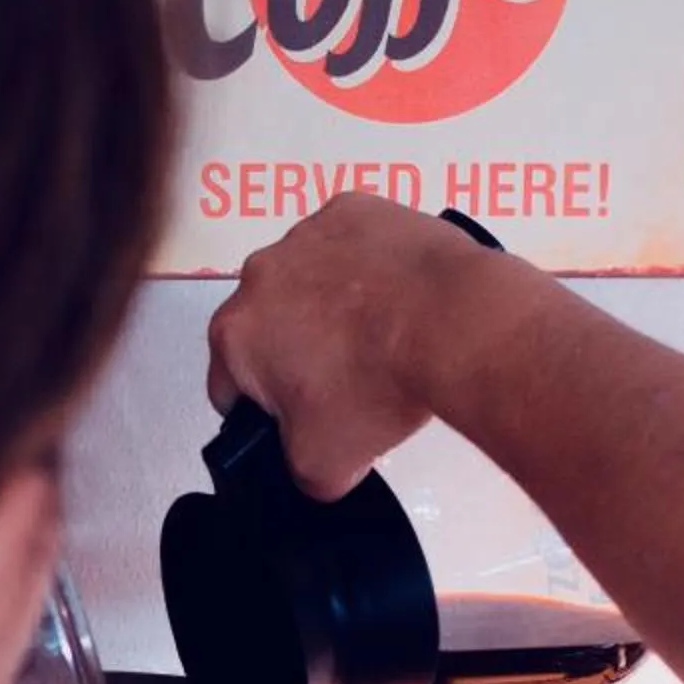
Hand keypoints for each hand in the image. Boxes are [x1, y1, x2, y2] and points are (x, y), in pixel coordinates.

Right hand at [204, 193, 536, 498]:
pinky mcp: (354, 208)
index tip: (299, 417)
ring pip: (307, 280)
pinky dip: (367, 264)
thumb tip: (311, 471)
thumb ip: (299, 475)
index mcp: (234, 335)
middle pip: (268, 326)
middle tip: (347, 380)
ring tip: (382, 334)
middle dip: (296, 352)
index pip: (230, 387)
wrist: (452, 325)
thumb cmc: (381, 385)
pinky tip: (398, 294)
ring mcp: (306, 234)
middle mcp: (258, 275)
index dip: (263, 411)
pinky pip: (350, 242)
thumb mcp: (325, 468)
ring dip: (330, 304)